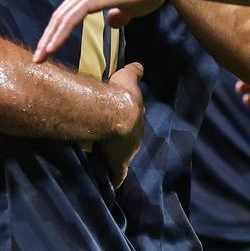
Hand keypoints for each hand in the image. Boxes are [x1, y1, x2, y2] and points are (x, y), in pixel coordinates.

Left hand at [35, 0, 168, 61]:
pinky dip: (59, 35)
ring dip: (48, 39)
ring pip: (61, 19)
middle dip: (47, 38)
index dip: (56, 32)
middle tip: (38, 58)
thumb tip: (111, 23)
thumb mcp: (130, 9)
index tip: (49, 50)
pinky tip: (52, 48)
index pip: (67, 14)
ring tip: (40, 57)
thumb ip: (119, 15)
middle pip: (59, 17)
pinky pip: (71, 19)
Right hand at [100, 62, 145, 186]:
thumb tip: (140, 65)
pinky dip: (117, 179)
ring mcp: (129, 151)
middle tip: (114, 138)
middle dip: (125, 138)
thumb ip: (134, 71)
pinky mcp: (119, 163)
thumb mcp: (128, 77)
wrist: (114, 112)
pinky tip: (114, 185)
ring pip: (125, 155)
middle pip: (132, 138)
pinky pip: (119, 175)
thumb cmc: (120, 94)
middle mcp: (137, 136)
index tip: (123, 120)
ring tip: (109, 156)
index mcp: (138, 118)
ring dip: (119, 155)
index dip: (129, 119)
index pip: (136, 120)